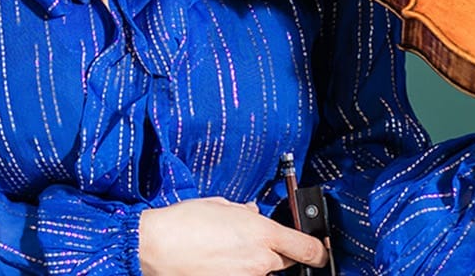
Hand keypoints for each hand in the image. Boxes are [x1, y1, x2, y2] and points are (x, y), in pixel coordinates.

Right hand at [137, 196, 327, 275]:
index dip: (317, 252)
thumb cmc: (183, 224)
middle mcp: (260, 260)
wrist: (155, 248)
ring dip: (254, 265)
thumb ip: (243, 212)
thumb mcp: (218, 206)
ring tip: (228, 254)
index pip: (307, 248)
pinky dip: (237, 271)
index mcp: (262, 233)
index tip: (319, 252)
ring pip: (263, 272)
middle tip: (253, 246)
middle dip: (277, 254)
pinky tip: (219, 263)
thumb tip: (252, 214)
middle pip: (286, 262)